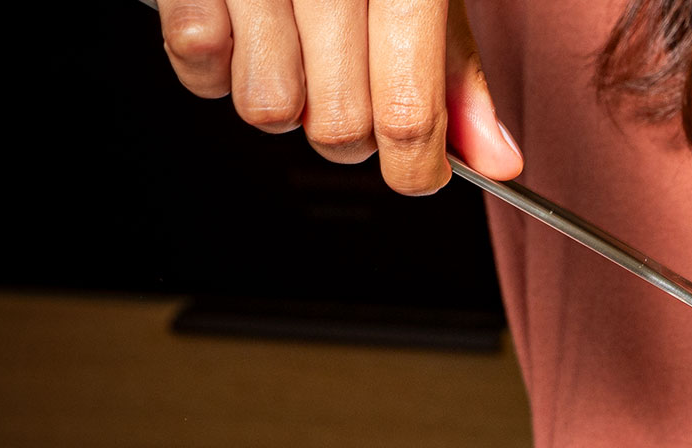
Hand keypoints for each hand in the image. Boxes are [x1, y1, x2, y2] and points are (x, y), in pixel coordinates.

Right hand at [157, 0, 523, 194]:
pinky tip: (250, 30)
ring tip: (302, 51)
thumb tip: (493, 159)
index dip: (416, 168)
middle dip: (353, 134)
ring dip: (287, 99)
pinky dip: (222, 67)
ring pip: (266, 108)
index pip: (407, 112)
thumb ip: (458, 68)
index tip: (419, 173)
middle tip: (359, 90)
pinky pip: (198, 62)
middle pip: (336, 127)